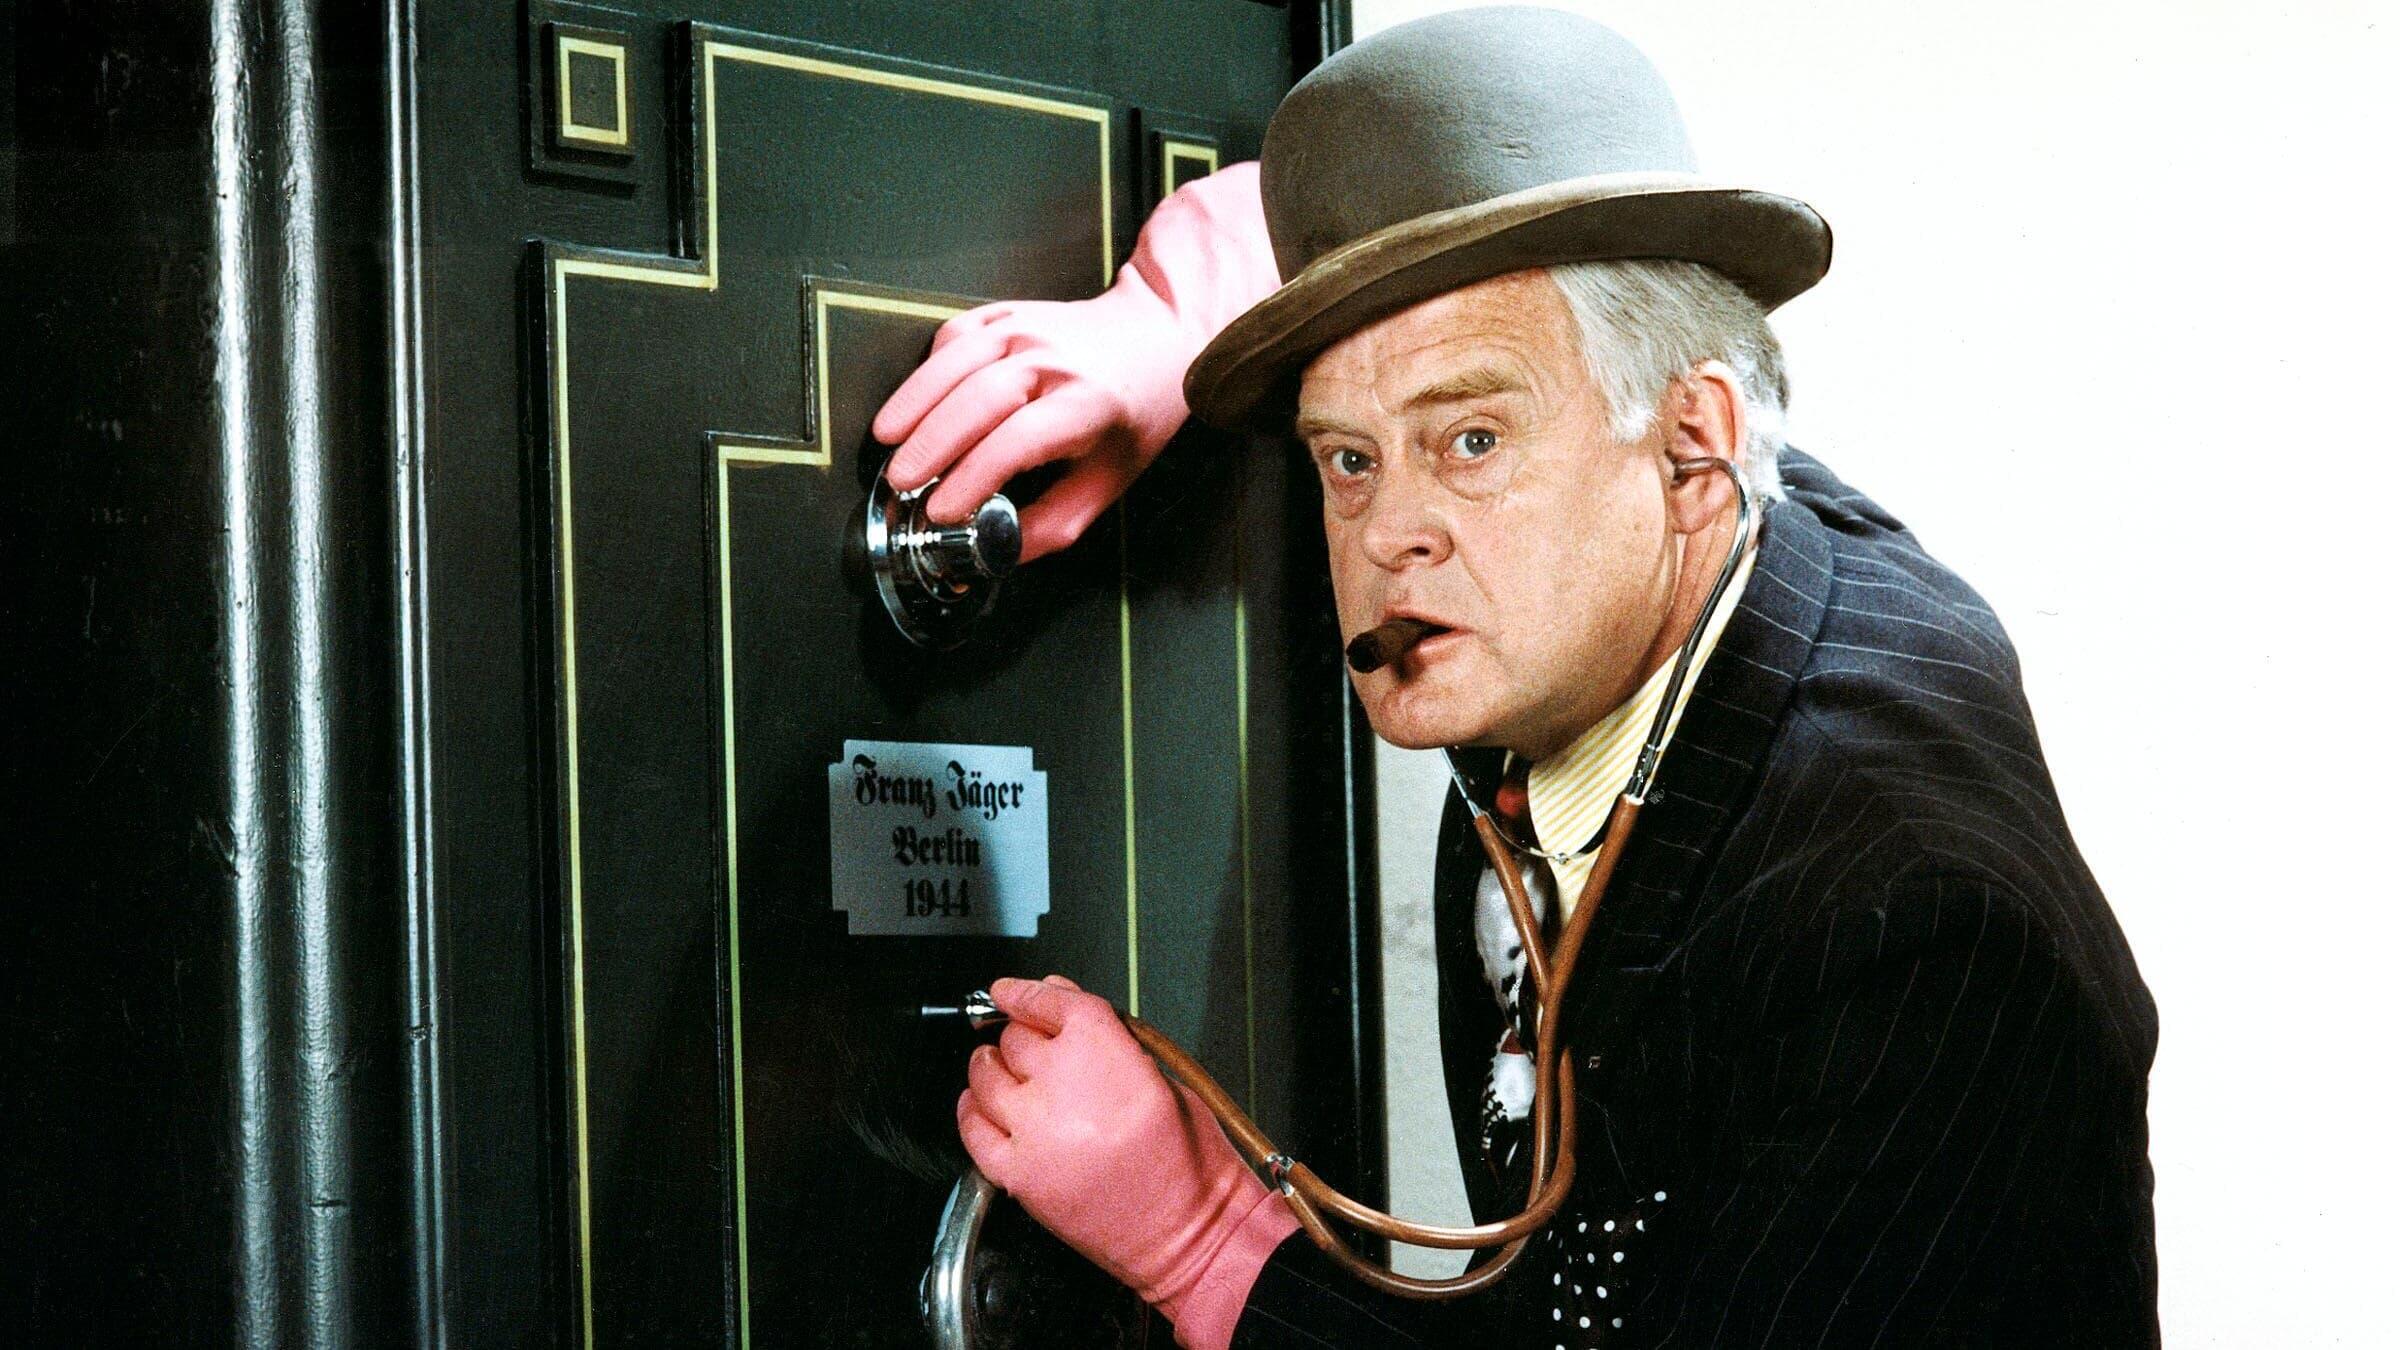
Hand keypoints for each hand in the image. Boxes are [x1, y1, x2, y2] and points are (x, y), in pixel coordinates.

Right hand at [872, 163, 1278, 560]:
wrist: (1155, 335)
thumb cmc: (1135, 413)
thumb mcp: (1109, 480)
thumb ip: (1053, 523)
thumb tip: (997, 551)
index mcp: (1086, 406)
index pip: (1015, 443)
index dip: (971, 480)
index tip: (942, 511)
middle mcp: (1053, 361)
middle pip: (975, 401)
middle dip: (930, 447)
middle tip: (901, 483)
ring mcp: (1026, 330)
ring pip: (954, 364)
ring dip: (913, 404)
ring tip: (887, 442)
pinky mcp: (1007, 313)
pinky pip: (954, 336)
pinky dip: (928, 369)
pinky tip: (918, 400)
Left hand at [958, 975, 1297, 1349]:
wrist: (1187, 1231)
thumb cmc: (1187, 1160)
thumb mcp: (1164, 1076)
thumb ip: (1108, 1036)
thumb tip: (1065, 1004)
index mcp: (1105, 1051)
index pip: (1049, 1002)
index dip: (1024, 993)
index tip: (1009, 991)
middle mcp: (1062, 1083)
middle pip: (1015, 1038)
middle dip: (1020, 1037)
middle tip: (1028, 1046)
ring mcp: (1033, 1129)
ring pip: (985, 1076)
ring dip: (990, 1067)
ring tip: (999, 1071)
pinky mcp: (1017, 1174)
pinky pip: (973, 1130)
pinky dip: (971, 1111)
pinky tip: (980, 1107)